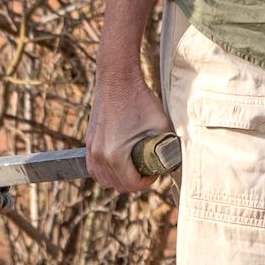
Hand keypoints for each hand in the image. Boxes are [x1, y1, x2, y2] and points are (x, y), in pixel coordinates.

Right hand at [87, 69, 170, 194]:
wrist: (117, 78)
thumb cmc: (140, 100)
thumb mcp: (161, 127)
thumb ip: (169, 149)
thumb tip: (176, 164)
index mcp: (115, 155)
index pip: (131, 185)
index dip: (147, 182)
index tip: (155, 171)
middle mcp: (98, 155)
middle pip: (116, 186)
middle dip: (134, 181)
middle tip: (147, 168)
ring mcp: (90, 148)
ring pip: (103, 179)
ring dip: (119, 178)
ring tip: (133, 165)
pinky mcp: (88, 142)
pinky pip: (94, 168)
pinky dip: (106, 170)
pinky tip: (119, 162)